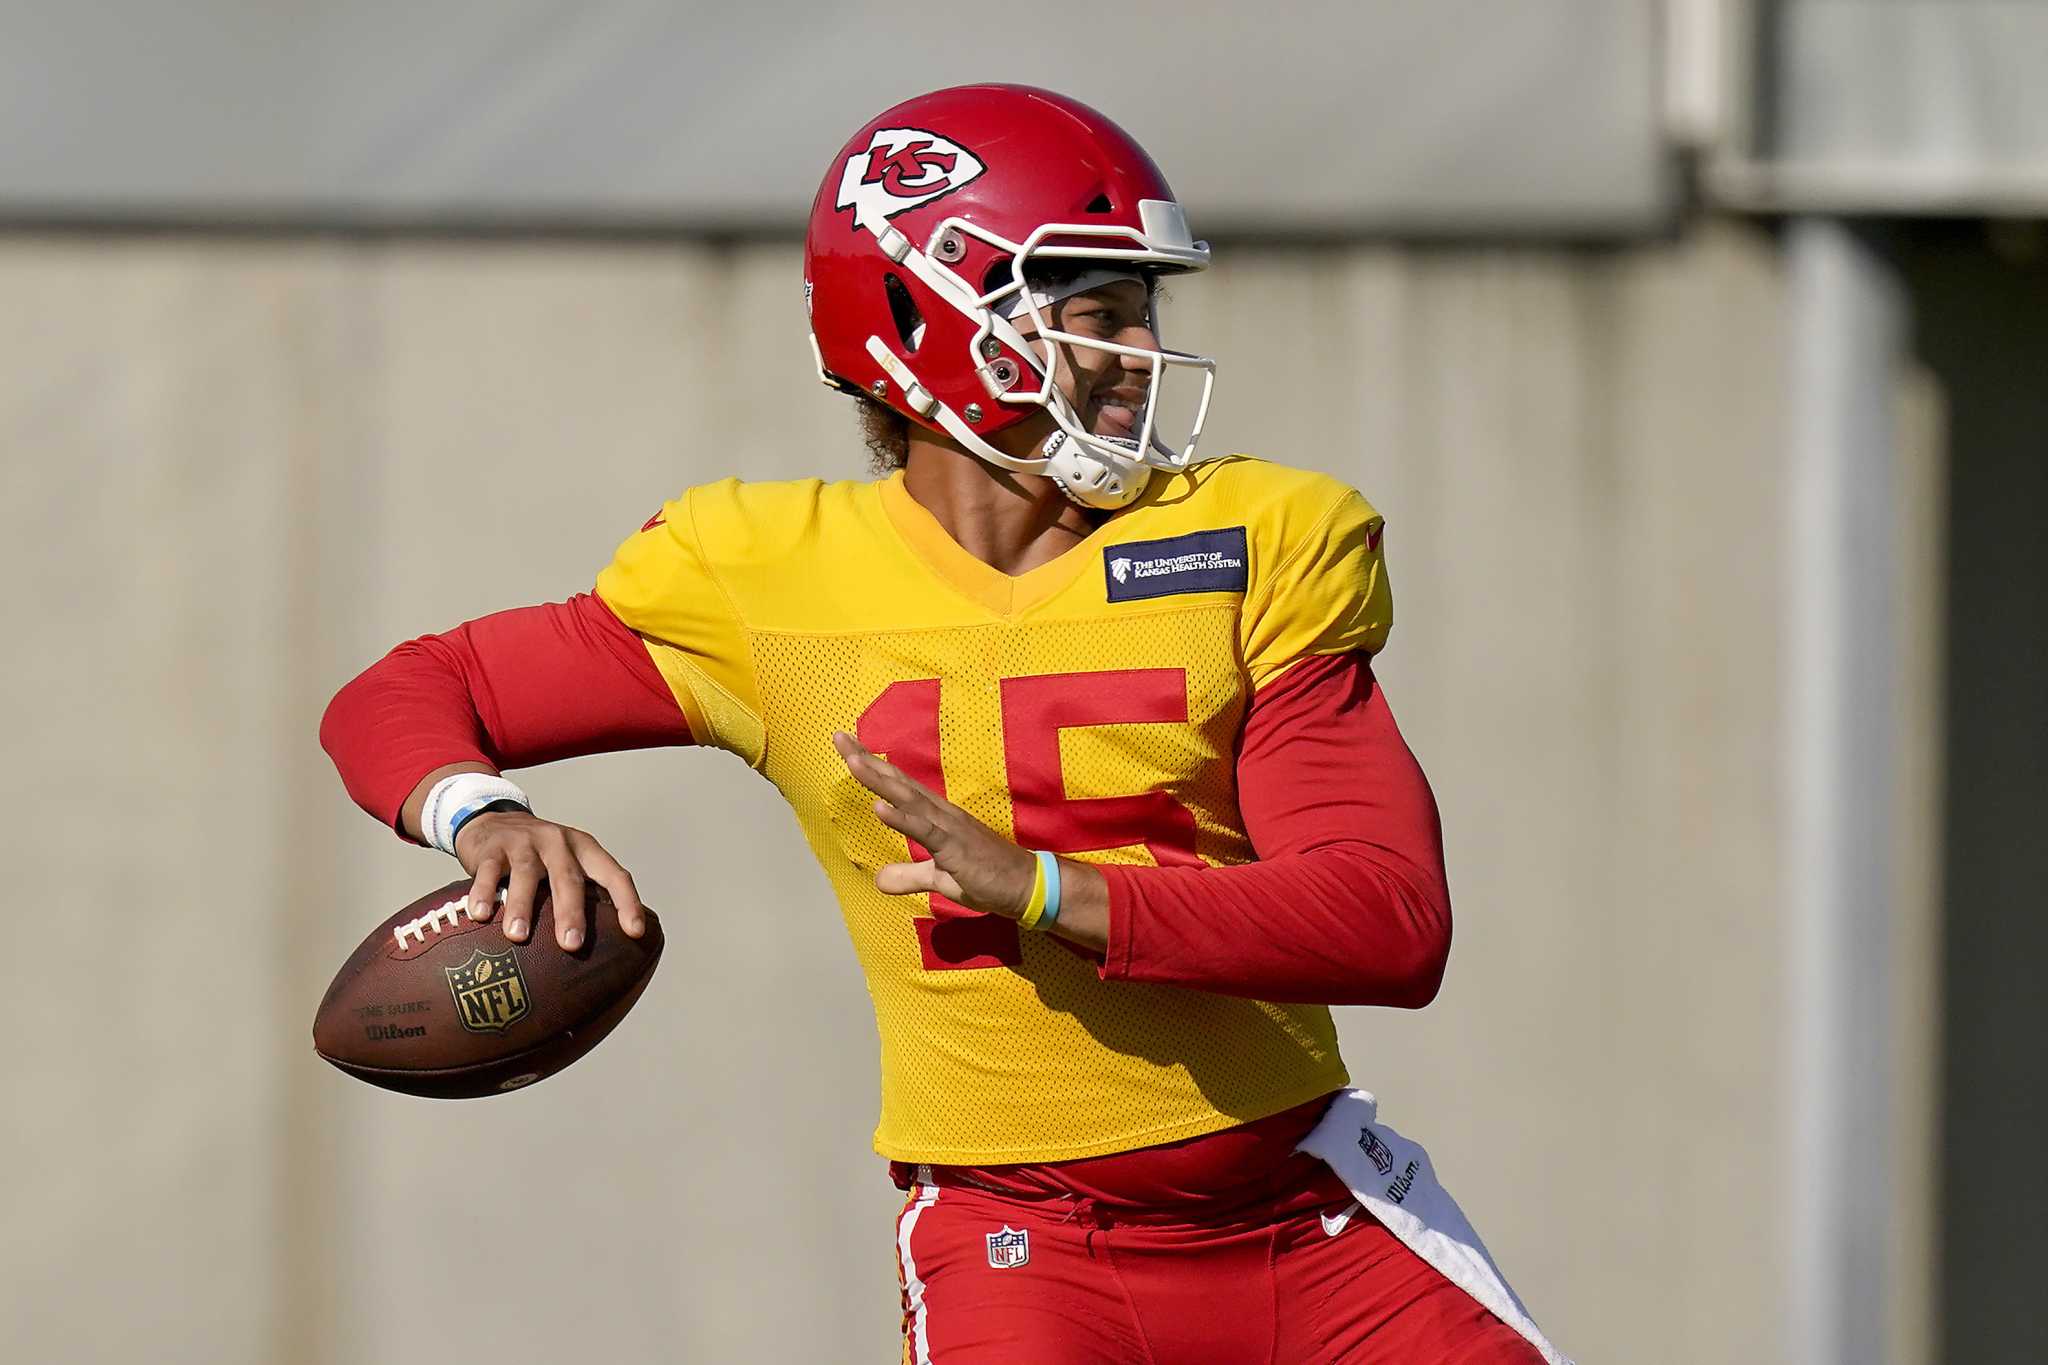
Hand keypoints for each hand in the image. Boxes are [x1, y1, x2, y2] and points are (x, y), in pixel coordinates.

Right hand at [455, 810, 646, 950]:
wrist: (493, 821)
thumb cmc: (538, 857)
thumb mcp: (566, 865)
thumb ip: (582, 895)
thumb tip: (604, 953)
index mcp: (585, 850)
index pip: (614, 874)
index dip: (627, 902)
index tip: (634, 932)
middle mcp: (559, 842)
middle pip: (569, 878)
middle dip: (571, 912)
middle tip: (571, 944)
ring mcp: (525, 842)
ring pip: (526, 874)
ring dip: (522, 906)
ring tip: (518, 936)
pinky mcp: (492, 847)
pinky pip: (488, 871)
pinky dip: (483, 892)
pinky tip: (480, 915)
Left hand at [832, 731, 1036, 918]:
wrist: (1027, 886)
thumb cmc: (989, 878)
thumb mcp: (940, 880)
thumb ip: (911, 875)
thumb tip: (880, 880)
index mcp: (937, 817)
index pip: (899, 786)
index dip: (873, 766)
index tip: (847, 747)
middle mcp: (941, 813)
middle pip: (898, 782)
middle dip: (867, 760)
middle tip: (839, 737)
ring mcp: (949, 827)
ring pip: (908, 799)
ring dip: (879, 780)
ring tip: (853, 762)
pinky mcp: (956, 846)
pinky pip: (924, 830)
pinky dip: (900, 818)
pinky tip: (879, 807)